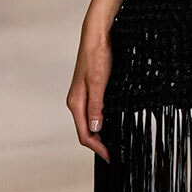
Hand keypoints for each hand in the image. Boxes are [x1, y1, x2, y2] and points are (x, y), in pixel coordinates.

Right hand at [67, 20, 112, 161]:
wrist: (97, 35)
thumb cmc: (97, 55)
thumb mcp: (99, 82)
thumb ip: (96, 106)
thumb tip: (95, 129)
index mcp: (76, 102)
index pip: (83, 134)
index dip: (97, 148)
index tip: (111, 156)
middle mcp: (77, 101)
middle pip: (84, 131)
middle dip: (98, 144)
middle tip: (115, 153)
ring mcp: (83, 96)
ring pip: (89, 122)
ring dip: (100, 134)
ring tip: (114, 143)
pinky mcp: (90, 90)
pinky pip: (93, 112)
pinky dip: (101, 122)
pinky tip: (112, 124)